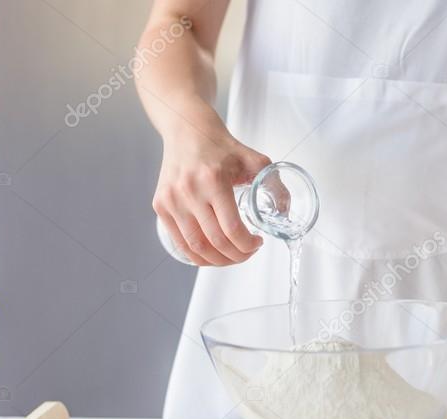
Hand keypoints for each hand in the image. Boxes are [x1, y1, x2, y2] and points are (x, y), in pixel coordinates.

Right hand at [154, 115, 269, 265]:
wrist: (186, 129)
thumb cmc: (220, 146)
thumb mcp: (254, 160)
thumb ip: (274, 185)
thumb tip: (285, 213)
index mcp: (213, 179)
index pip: (232, 229)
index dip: (248, 245)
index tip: (257, 243)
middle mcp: (189, 191)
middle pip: (215, 242)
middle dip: (237, 256)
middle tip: (247, 253)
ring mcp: (171, 200)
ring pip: (195, 248)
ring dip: (217, 261)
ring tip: (232, 256)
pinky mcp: (160, 205)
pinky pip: (179, 243)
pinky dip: (197, 256)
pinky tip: (212, 254)